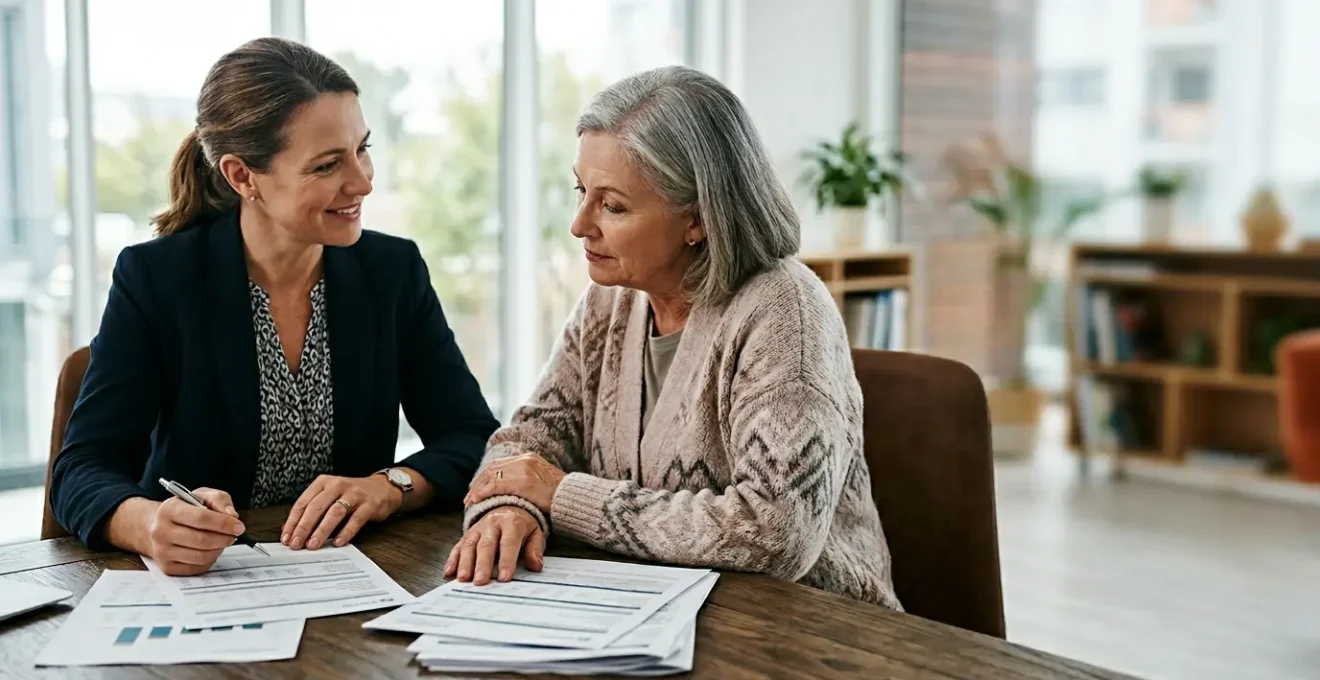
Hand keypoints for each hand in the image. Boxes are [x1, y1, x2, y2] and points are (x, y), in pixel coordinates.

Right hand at [144, 488, 243, 575]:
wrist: (154, 526)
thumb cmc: (182, 510)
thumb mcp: (200, 495)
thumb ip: (219, 499)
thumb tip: (232, 515)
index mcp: (168, 510)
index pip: (201, 518)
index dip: (224, 523)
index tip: (238, 526)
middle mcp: (161, 531)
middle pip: (202, 540)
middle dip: (224, 538)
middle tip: (233, 535)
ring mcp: (162, 551)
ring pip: (201, 556)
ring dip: (219, 550)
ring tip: (222, 542)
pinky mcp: (167, 567)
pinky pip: (196, 568)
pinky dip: (210, 560)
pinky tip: (211, 551)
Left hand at [281, 474, 402, 550]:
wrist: (382, 488)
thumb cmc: (352, 495)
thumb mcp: (330, 497)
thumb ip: (312, 511)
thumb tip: (291, 531)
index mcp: (323, 482)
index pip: (303, 503)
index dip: (293, 522)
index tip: (287, 538)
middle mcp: (337, 485)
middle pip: (316, 507)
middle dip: (304, 527)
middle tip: (297, 544)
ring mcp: (354, 494)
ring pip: (334, 513)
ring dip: (322, 531)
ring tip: (313, 545)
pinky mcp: (369, 504)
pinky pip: (356, 519)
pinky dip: (346, 532)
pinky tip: (338, 542)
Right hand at [444, 507, 545, 584]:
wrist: (507, 506)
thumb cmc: (522, 526)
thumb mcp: (535, 533)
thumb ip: (535, 549)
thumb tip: (536, 566)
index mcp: (512, 523)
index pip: (509, 543)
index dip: (507, 560)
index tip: (505, 578)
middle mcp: (492, 524)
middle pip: (486, 545)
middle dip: (482, 564)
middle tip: (480, 581)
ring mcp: (477, 529)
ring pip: (469, 545)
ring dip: (465, 562)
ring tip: (463, 579)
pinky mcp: (467, 534)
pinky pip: (458, 546)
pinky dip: (453, 559)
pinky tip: (449, 572)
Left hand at [463, 454, 565, 513]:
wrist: (574, 497)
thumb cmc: (562, 495)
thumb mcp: (545, 481)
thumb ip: (530, 480)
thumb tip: (517, 491)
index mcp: (530, 458)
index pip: (500, 464)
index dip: (486, 476)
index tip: (478, 487)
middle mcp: (525, 460)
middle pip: (493, 469)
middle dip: (479, 482)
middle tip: (469, 496)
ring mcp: (524, 470)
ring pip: (491, 476)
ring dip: (477, 489)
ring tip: (469, 501)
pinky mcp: (523, 482)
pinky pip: (495, 486)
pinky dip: (482, 493)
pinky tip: (475, 501)